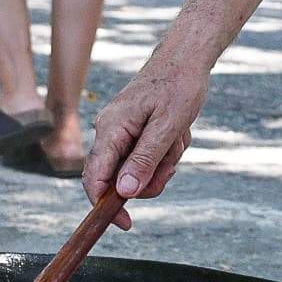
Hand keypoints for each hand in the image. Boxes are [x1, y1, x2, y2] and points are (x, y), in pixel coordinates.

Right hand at [86, 60, 209, 215]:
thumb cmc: (179, 86)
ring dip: (161, 163)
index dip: (105, 206)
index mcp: (111, 129)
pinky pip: (145, 154)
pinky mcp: (132, 129)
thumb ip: (145, 160)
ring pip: (136, 168)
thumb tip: (125, 192)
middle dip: (148, 180)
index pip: (94, 177)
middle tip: (171, 167)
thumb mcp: (167, 126)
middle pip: (118, 178)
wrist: (186, 57)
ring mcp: (120, 129)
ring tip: (178, 138)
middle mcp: (109, 130)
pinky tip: (177, 133)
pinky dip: (164, 151)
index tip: (126, 224)